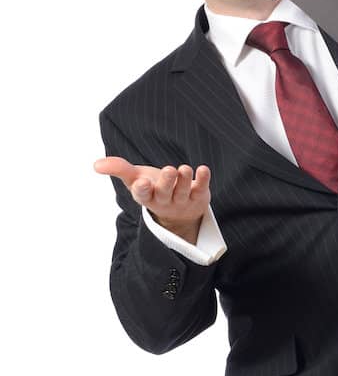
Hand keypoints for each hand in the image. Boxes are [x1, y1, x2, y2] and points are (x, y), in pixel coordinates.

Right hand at [94, 156, 211, 243]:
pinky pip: (202, 188)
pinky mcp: (199, 196)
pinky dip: (203, 180)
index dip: (142, 189)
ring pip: (184, 191)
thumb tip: (96, 165)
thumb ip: (118, 169)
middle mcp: (165, 200)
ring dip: (184, 180)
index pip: (143, 195)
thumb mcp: (135, 178)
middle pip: (165, 193)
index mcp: (147, 196)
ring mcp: (183, 200)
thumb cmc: (153, 188)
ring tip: (183, 168)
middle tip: (169, 169)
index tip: (141, 183)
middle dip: (166, 182)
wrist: (179, 211)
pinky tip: (203, 169)